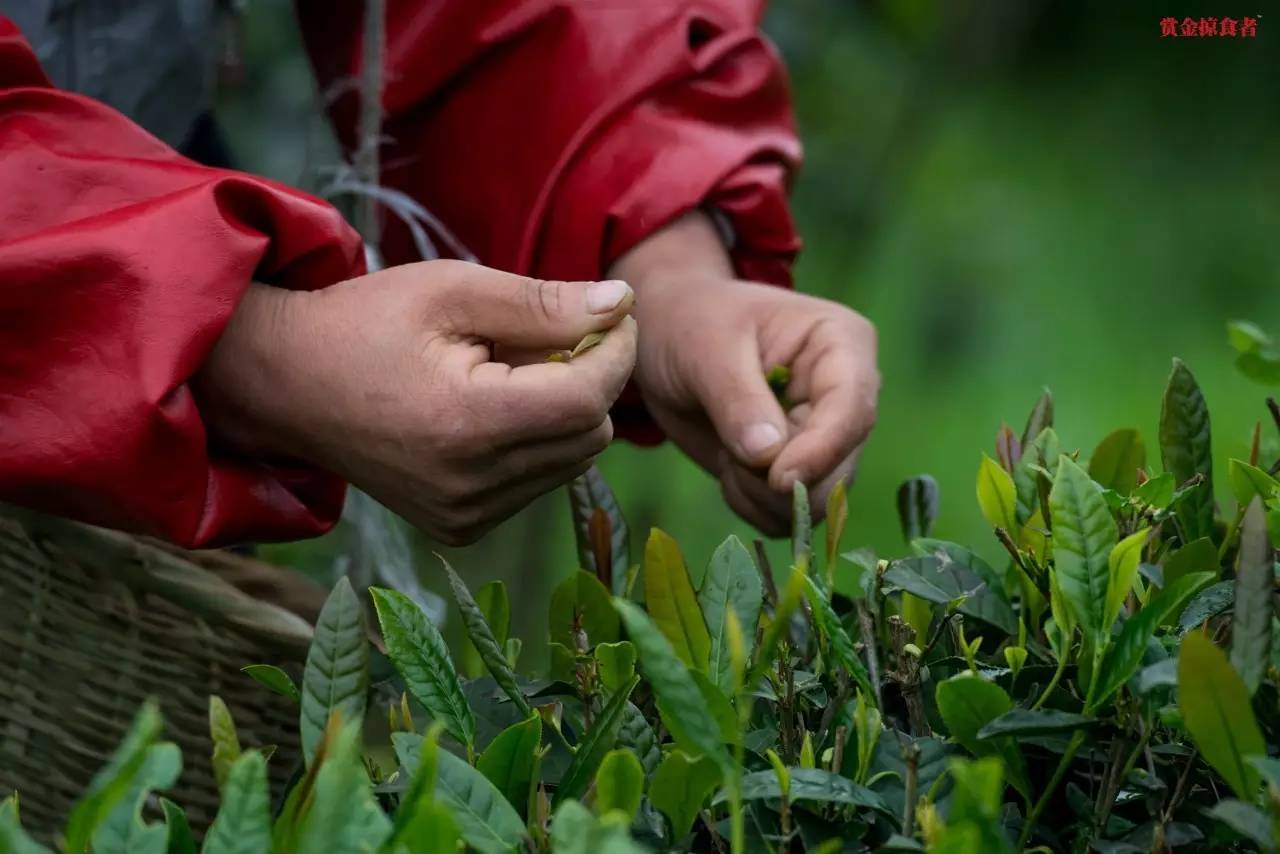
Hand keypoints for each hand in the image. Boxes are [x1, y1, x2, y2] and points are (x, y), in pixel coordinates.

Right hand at [195, 260, 637, 544]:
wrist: (285, 385)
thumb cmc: (367, 323)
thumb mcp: (454, 290)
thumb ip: (544, 302)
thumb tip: (624, 303)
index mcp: (467, 424)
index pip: (588, 399)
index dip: (615, 350)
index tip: (611, 313)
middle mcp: (470, 486)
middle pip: (589, 434)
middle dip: (588, 378)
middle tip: (546, 335)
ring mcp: (464, 516)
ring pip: (571, 461)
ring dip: (562, 411)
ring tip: (505, 371)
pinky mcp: (460, 528)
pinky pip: (537, 482)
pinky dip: (534, 443)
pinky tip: (489, 409)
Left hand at [610, 213, 877, 534]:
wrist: (668, 338)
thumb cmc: (692, 322)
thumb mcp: (706, 347)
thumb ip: (737, 398)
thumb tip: (767, 456)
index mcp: (842, 345)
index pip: (853, 409)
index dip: (822, 450)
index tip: (777, 477)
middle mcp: (845, 396)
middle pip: (840, 467)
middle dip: (780, 480)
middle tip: (730, 457)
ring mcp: (823, 437)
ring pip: (817, 499)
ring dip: (763, 494)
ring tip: (727, 455)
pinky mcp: (796, 468)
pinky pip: (787, 513)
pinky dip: (752, 502)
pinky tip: (729, 469)